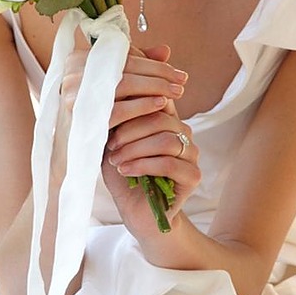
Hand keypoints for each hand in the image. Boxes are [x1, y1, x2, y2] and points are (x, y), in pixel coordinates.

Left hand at [61, 44, 199, 235]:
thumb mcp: (113, 139)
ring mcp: (191, 153)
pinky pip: (169, 162)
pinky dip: (143, 164)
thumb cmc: (123, 172)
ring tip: (115, 160)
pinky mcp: (193, 176)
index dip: (132, 105)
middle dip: (130, 129)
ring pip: (165, 139)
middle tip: (110, 144)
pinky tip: (125, 171)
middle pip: (160, 116)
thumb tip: (103, 81)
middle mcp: (184, 131)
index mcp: (168, 117)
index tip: (108, 117)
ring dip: (135, 148)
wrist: (137, 213)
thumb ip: (115, 113)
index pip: (156, 97)